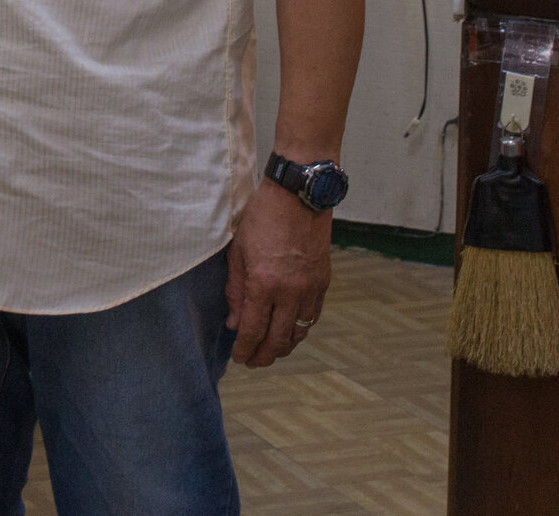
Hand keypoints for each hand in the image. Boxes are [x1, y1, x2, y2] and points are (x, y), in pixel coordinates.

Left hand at [225, 180, 331, 368]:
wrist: (299, 195)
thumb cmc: (262, 217)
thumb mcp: (238, 251)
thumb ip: (235, 290)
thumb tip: (235, 322)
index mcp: (264, 283)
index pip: (253, 330)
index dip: (245, 349)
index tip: (239, 359)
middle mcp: (290, 291)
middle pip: (279, 339)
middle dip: (264, 356)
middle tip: (253, 362)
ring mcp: (310, 288)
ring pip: (299, 332)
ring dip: (284, 346)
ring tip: (270, 350)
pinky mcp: (323, 282)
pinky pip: (313, 316)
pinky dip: (301, 328)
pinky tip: (290, 330)